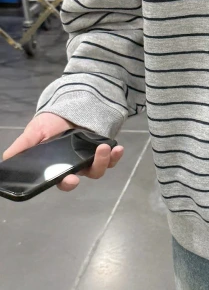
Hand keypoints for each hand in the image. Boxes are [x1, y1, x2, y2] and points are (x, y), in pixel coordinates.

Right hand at [3, 112, 123, 191]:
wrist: (71, 106)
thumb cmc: (50, 122)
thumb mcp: (35, 131)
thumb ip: (23, 146)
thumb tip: (6, 160)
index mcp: (57, 166)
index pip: (61, 180)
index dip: (66, 183)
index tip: (70, 180)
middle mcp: (75, 165)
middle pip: (84, 175)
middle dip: (89, 171)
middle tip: (92, 165)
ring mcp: (90, 158)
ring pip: (98, 168)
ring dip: (103, 160)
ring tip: (103, 147)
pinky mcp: (103, 151)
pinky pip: (112, 159)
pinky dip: (116, 155)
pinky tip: (117, 148)